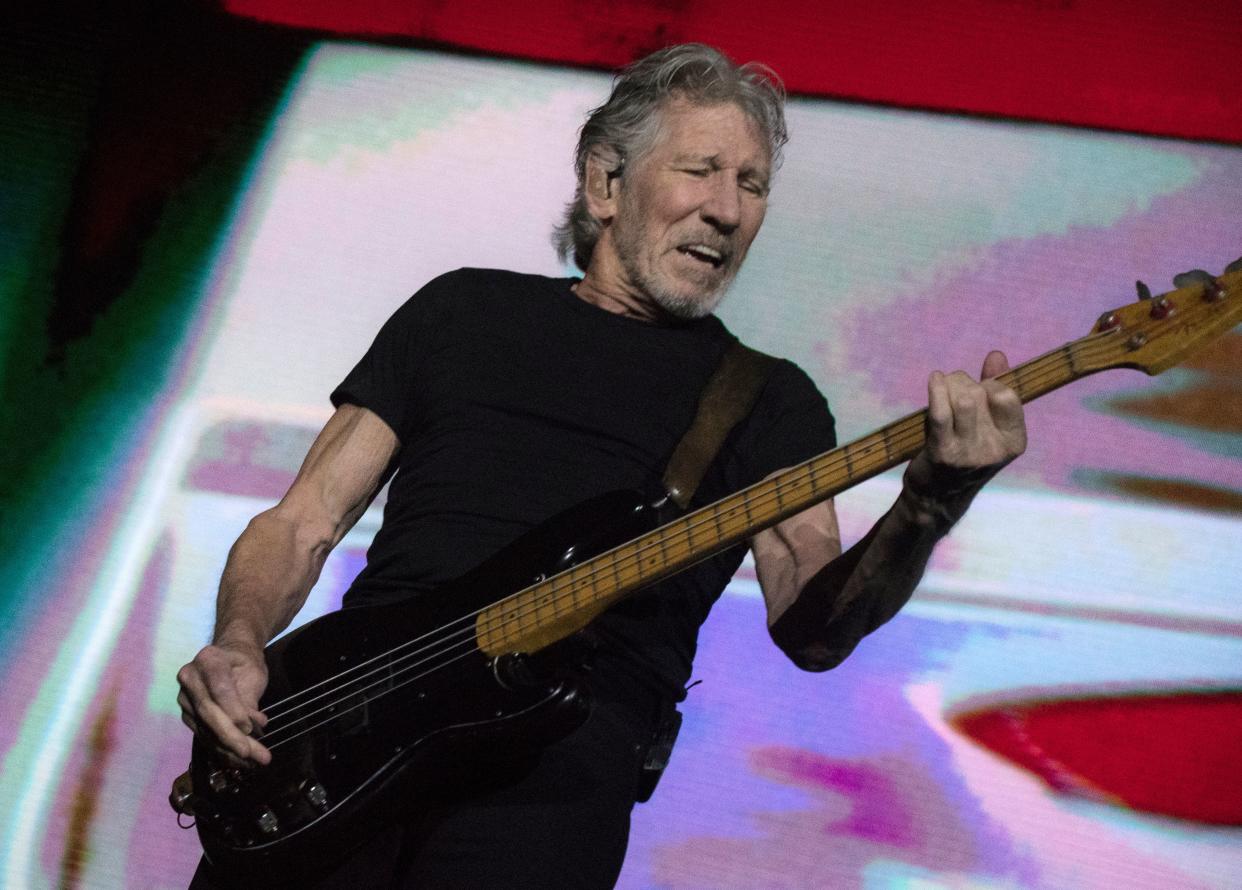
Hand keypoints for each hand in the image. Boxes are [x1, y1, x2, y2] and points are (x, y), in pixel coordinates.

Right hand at [177, 640, 271, 765]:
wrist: (228, 658)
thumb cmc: (244, 664)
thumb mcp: (253, 673)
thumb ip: (249, 699)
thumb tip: (252, 728)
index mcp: (208, 660)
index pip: (219, 689)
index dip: (233, 711)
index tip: (249, 728)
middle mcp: (190, 679)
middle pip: (208, 713)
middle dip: (230, 737)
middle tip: (251, 754)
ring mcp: (185, 699)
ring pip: (205, 729)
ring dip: (229, 750)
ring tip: (254, 762)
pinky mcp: (187, 716)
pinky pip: (204, 736)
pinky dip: (222, 750)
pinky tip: (241, 761)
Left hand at [905, 350, 1026, 504]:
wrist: (936, 496)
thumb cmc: (962, 452)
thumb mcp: (985, 425)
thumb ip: (994, 389)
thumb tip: (996, 356)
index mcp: (1013, 441)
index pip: (1008, 396)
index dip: (990, 384)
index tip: (978, 388)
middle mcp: (995, 449)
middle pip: (980, 393)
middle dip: (962, 382)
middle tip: (950, 390)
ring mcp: (969, 453)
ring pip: (963, 399)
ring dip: (949, 385)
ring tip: (942, 389)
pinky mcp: (943, 454)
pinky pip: (941, 413)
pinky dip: (937, 390)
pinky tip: (934, 379)